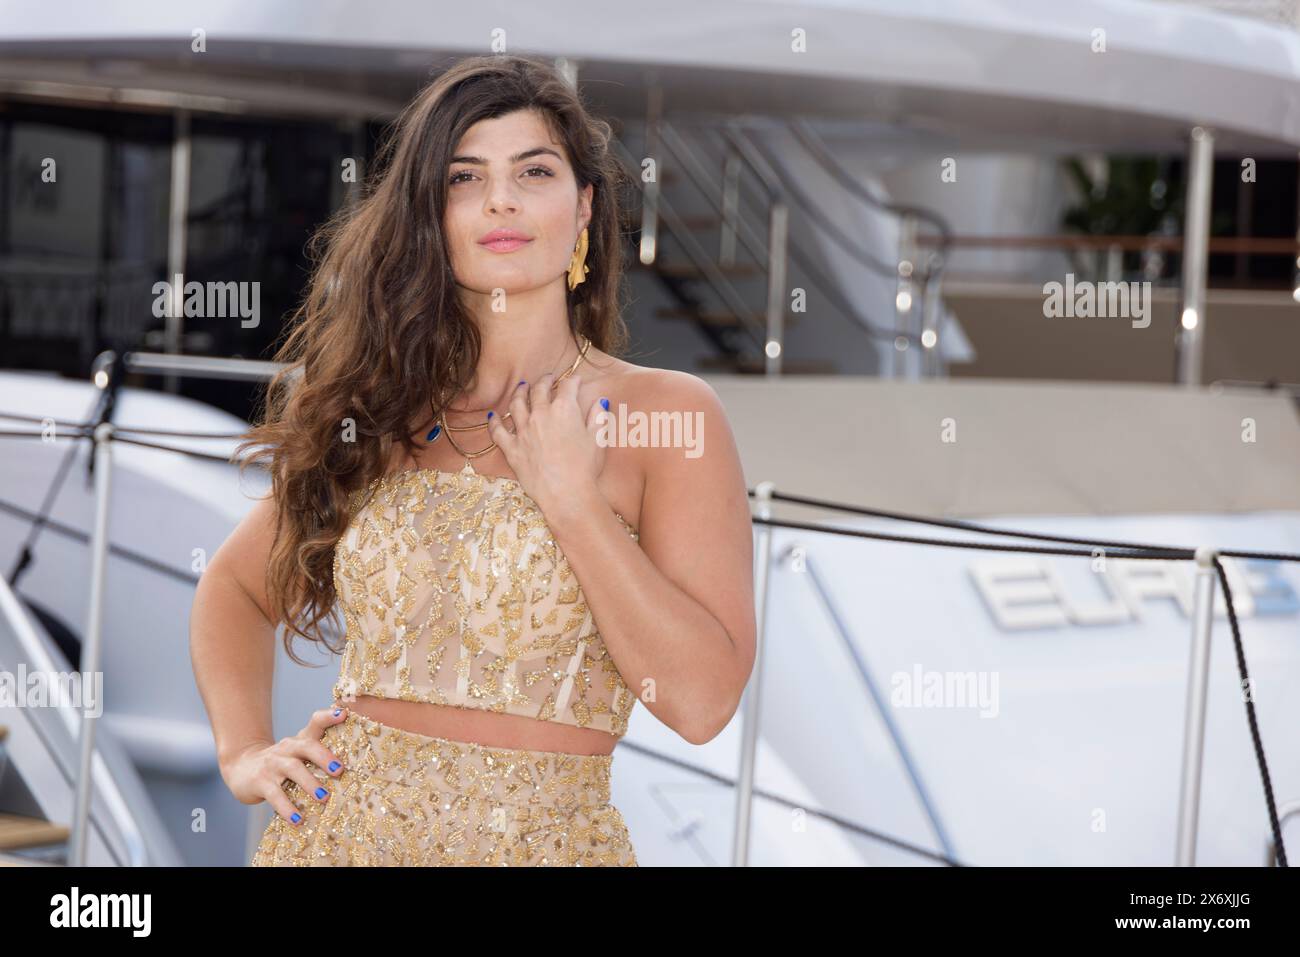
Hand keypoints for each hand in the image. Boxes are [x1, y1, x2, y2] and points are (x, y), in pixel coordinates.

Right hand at [219, 705, 348, 824]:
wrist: (241, 767)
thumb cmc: (281, 762)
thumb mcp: (298, 754)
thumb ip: (320, 753)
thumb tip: (351, 765)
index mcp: (300, 741)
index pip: (315, 723)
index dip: (329, 717)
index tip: (344, 714)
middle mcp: (287, 748)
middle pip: (307, 746)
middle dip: (324, 757)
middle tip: (339, 771)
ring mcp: (272, 764)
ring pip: (293, 769)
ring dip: (310, 783)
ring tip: (324, 798)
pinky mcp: (260, 782)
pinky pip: (275, 795)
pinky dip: (287, 808)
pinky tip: (298, 819)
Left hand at [486, 372, 609, 515]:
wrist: (566, 493)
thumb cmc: (586, 468)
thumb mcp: (599, 439)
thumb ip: (598, 416)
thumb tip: (600, 401)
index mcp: (564, 410)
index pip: (568, 387)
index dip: (572, 380)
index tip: (575, 380)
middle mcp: (541, 415)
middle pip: (539, 390)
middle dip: (545, 381)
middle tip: (549, 379)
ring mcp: (523, 431)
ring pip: (516, 404)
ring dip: (519, 393)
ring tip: (522, 388)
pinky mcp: (512, 448)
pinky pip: (498, 431)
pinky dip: (494, 421)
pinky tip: (493, 415)